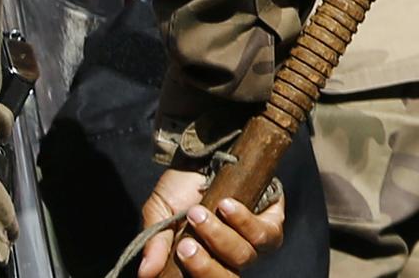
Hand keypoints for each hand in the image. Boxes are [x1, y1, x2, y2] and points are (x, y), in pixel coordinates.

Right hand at [136, 173, 279, 276]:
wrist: (202, 153)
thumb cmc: (180, 189)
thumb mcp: (160, 213)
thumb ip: (156, 243)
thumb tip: (145, 274)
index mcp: (204, 260)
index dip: (196, 273)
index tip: (178, 254)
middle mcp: (230, 256)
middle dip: (204, 265)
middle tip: (185, 244)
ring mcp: (253, 240)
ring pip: (244, 256)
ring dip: (220, 237)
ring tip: (199, 213)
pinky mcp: (273, 219)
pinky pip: (265, 233)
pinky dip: (244, 221)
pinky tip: (226, 205)